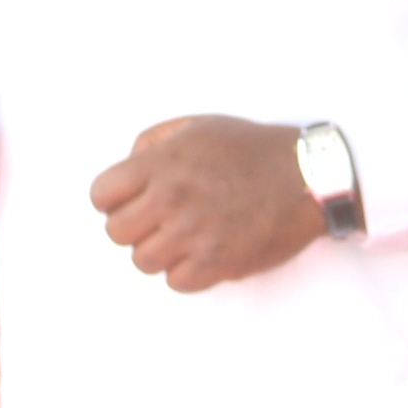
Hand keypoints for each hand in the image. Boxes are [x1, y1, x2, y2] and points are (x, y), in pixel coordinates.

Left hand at [89, 117, 326, 292]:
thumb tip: (127, 167)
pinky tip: (202, 252)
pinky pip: (176, 282)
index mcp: (162, 163)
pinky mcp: (217, 262)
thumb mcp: (198, 126)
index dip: (113, 199)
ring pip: (143, 261)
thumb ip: (153, 142)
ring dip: (160, 251)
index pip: (100, 195)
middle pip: (115, 232)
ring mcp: (194, 234)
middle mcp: (172, 199)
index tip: (131, 200)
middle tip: (159, 220)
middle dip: (134, 226)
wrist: (307, 176)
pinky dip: (186, 271)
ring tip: (184, 236)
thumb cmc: (252, 149)